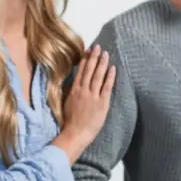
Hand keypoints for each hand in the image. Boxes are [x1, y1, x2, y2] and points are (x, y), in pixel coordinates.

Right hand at [54, 45, 115, 162]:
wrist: (75, 134)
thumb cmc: (69, 122)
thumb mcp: (66, 104)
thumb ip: (71, 93)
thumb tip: (73, 85)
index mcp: (74, 90)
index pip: (81, 72)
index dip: (85, 60)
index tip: (88, 51)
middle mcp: (83, 91)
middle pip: (89, 70)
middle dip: (94, 57)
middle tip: (98, 47)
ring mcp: (93, 96)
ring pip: (98, 76)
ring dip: (102, 63)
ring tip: (106, 53)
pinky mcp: (102, 103)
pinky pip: (107, 87)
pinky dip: (110, 77)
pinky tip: (113, 68)